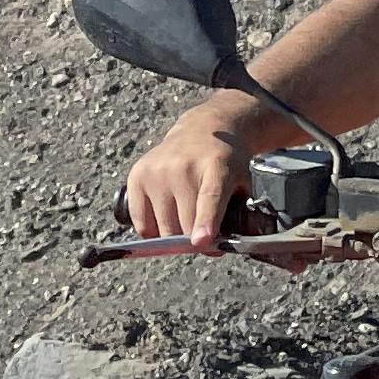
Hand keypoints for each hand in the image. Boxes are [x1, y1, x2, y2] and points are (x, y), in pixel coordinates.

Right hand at [121, 105, 256, 245]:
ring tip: (187, 220)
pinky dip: (153, 230)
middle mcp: (182, 167)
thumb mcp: (241, 182)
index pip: (209, 198)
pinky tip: (166, 218)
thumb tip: (214, 248)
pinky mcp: (137, 176)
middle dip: (196, 240)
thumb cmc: (225, 164)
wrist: (202, 130)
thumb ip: (236, 215)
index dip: (205, 222)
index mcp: (216, 167)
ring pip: (164, 229)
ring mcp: (157, 171)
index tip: (201, 242)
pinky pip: (141, 222)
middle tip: (205, 236)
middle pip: (184, 225)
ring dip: (177, 235)